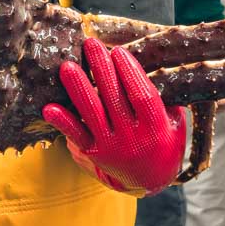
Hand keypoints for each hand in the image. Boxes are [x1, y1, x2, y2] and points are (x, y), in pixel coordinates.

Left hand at [42, 38, 186, 195]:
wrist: (149, 180)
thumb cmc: (164, 142)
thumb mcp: (175, 123)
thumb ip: (167, 97)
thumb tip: (156, 63)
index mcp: (156, 128)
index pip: (141, 95)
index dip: (130, 72)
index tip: (118, 51)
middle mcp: (132, 139)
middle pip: (114, 99)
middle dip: (101, 69)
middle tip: (91, 45)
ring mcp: (111, 147)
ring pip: (92, 114)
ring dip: (78, 89)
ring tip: (67, 67)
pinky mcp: (93, 153)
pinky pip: (76, 135)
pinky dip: (62, 121)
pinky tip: (49, 107)